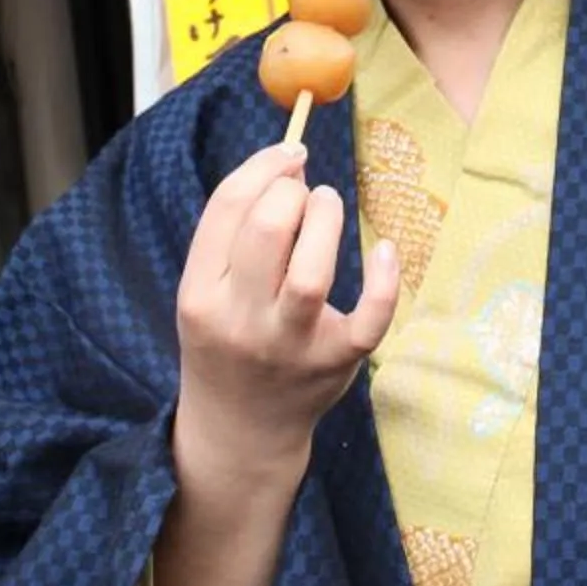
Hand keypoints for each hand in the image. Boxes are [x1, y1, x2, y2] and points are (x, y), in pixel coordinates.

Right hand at [172, 142, 400, 492]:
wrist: (240, 430)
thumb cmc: (228, 340)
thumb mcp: (207, 291)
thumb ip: (235, 232)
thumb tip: (290, 164)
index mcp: (200, 294)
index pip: (227, 209)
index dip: (264, 167)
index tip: (289, 155)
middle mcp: (240, 320)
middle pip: (266, 232)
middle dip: (292, 192)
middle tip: (307, 194)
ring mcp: (289, 346)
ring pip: (310, 274)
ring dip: (326, 221)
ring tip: (328, 206)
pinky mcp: (335, 363)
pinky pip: (369, 319)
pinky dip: (385, 281)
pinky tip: (386, 250)